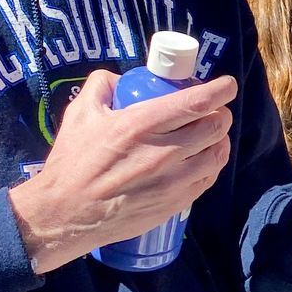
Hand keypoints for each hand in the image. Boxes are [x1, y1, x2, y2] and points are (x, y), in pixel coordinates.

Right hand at [10, 69, 236, 273]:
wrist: (65, 214)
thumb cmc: (71, 162)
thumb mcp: (80, 114)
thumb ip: (102, 86)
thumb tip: (123, 78)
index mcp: (140, 125)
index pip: (197, 102)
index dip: (221, 90)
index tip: (227, 85)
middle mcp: (163, 152)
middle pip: (216, 126)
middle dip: (219, 113)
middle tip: (210, 110)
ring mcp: (173, 181)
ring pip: (218, 153)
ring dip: (218, 139)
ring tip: (207, 135)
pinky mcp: (176, 202)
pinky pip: (208, 178)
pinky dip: (210, 164)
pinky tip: (199, 159)